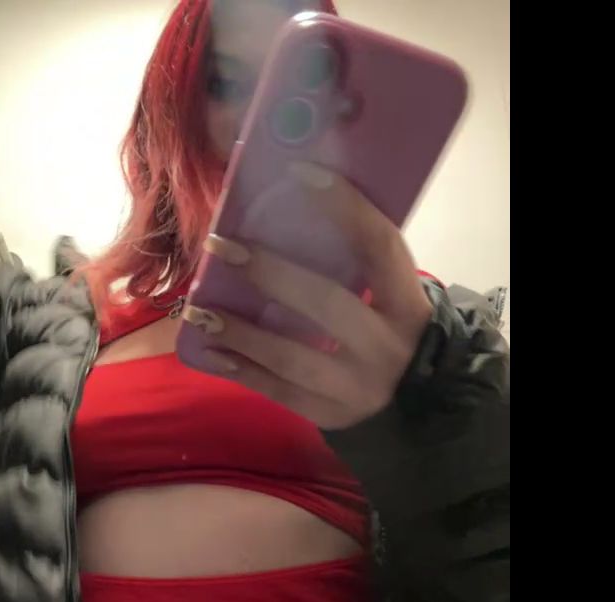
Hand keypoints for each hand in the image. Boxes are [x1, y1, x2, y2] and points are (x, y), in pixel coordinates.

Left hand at [182, 163, 432, 429]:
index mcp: (408, 304)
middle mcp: (386, 346)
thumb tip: (287, 209)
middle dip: (271, 273)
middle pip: (328, 304)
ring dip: (241, 331)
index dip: (344, 208)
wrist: (414, 406)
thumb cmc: (387, 333)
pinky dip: (240, 370)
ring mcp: (358, 387)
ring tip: (200, 312)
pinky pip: (278, 392)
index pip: (380, 247)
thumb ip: (356, 266)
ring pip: (293, 357)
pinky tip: (209, 351)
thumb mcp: (390, 299)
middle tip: (222, 247)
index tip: (298, 173)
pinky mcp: (330, 414)